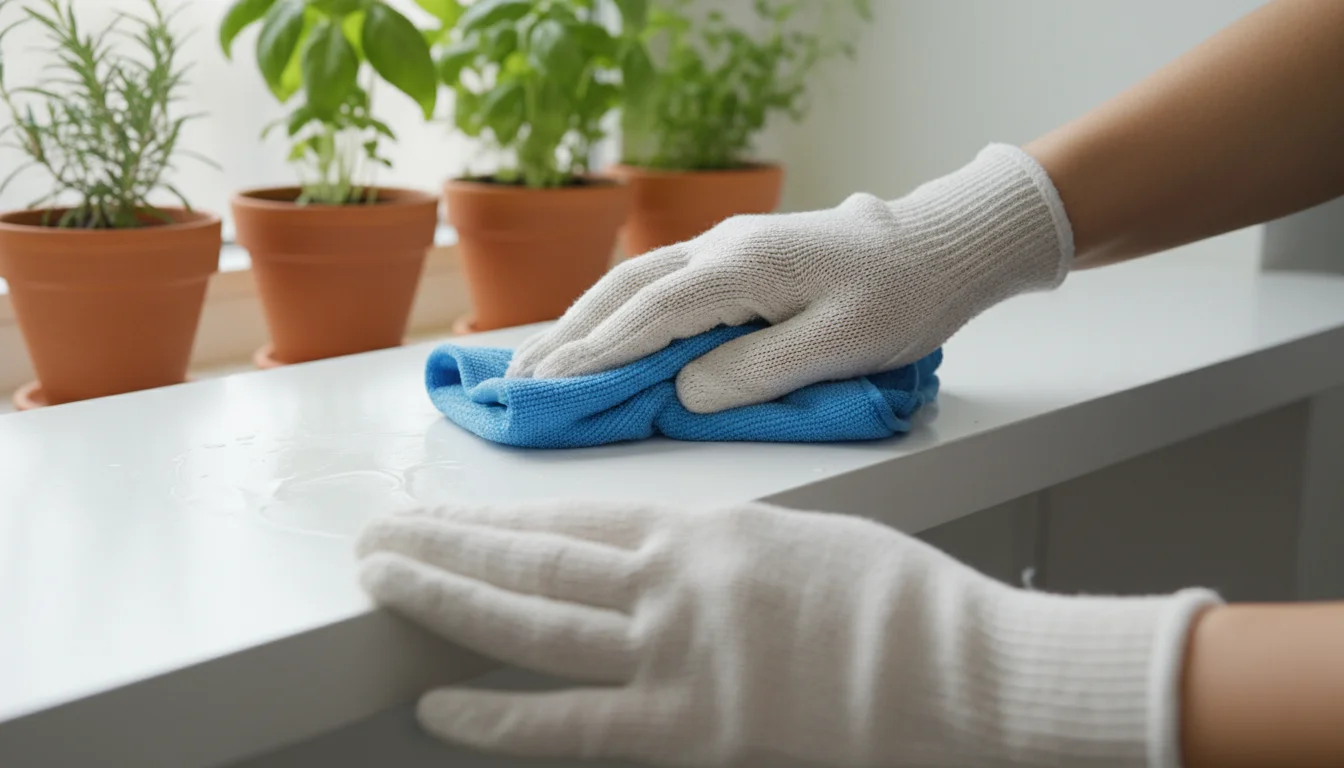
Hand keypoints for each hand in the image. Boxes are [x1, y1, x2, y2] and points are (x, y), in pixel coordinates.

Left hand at [356, 500, 1216, 766]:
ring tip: (383, 582)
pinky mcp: (689, 728)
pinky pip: (572, 724)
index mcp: (701, 533)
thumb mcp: (793, 543)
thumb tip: (662, 564)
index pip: (572, 522)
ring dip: (448, 599)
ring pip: (532, 622)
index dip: (498, 517)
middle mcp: (670, 584)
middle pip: (533, 561)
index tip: (446, 509)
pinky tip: (440, 703)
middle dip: (447, 546)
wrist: (954, 665)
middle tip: (379, 535)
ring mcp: (672, 656)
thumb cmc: (893, 601)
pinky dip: (499, 715)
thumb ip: (714, 552)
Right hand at [506, 144, 1072, 412]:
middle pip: (624, 290)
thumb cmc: (899, 299)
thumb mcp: (838, 346)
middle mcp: (721, 246)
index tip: (547, 390)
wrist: (938, 247)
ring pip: (634, 280)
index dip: (595, 354)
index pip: (650, 315)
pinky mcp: (736, 256)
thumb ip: (757, 371)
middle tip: (519, 384)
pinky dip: (617, 310)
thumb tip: (684, 393)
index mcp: (743, 266)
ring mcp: (725, 245)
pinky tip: (600, 333)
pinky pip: (658, 281)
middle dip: (568, 337)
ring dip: (584, 321)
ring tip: (541, 363)